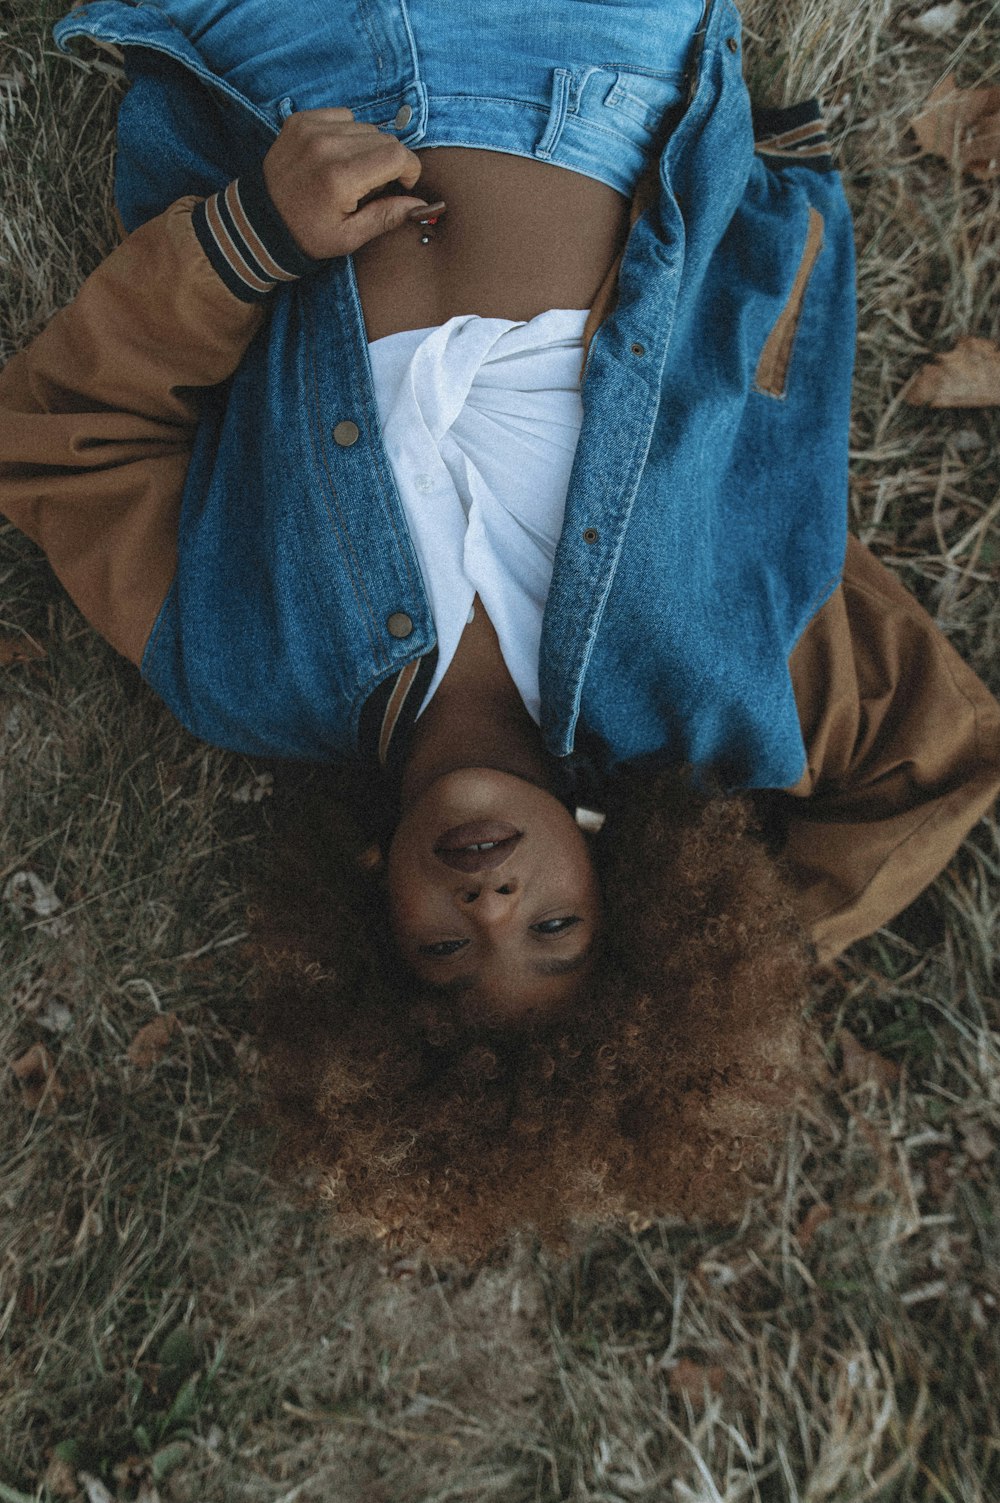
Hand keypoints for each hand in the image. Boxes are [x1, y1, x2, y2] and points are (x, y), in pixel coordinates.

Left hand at [262, 107, 436, 258]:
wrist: (261, 220)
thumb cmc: (307, 233)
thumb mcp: (349, 236)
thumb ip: (386, 216)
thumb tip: (420, 204)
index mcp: (341, 177)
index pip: (397, 154)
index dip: (409, 169)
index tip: (402, 184)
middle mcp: (327, 146)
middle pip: (385, 139)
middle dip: (388, 162)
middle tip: (369, 186)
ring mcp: (311, 129)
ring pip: (366, 127)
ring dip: (367, 148)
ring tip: (349, 172)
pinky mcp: (301, 120)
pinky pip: (343, 116)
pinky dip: (347, 134)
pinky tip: (335, 156)